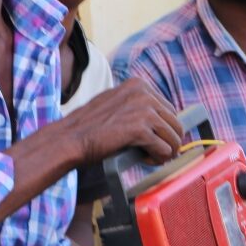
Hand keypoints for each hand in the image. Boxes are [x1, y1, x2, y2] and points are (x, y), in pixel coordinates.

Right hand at [61, 78, 181, 165]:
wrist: (70, 138)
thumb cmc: (90, 125)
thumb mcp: (116, 103)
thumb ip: (136, 104)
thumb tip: (160, 119)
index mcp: (139, 84)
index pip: (169, 109)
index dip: (164, 128)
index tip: (155, 140)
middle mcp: (143, 93)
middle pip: (175, 122)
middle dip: (169, 140)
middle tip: (157, 153)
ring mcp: (143, 110)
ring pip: (173, 137)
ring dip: (167, 151)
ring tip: (153, 158)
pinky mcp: (140, 129)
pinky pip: (163, 149)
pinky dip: (158, 158)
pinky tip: (146, 161)